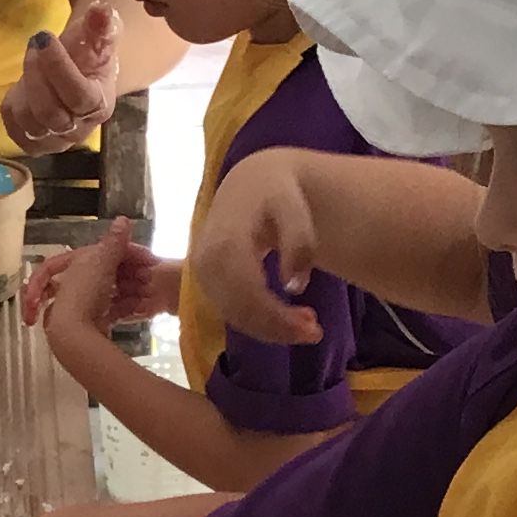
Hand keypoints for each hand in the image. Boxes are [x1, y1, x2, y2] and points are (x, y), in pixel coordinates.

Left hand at [2, 2, 120, 154]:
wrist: (81, 75)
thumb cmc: (90, 55)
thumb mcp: (98, 36)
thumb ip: (101, 24)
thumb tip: (101, 10)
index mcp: (100, 105)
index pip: (79, 96)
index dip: (58, 67)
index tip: (42, 37)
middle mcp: (79, 130)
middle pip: (50, 113)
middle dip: (36, 73)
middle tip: (36, 43)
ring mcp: (55, 141)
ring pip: (28, 120)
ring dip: (25, 84)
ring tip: (33, 60)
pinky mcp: (32, 143)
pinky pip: (12, 123)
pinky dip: (13, 101)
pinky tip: (26, 85)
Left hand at [22, 219, 173, 332]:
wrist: (75, 334)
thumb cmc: (84, 292)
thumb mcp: (101, 261)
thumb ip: (114, 242)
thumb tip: (123, 219)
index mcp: (75, 262)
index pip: (102, 250)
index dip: (126, 251)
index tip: (147, 257)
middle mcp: (75, 281)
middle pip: (107, 270)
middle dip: (131, 270)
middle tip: (151, 273)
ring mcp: (82, 302)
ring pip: (111, 289)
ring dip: (131, 287)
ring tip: (149, 288)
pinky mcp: (91, 321)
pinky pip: (111, 308)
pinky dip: (125, 305)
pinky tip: (139, 304)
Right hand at [193, 151, 326, 345]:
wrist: (248, 184)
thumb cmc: (275, 194)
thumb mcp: (294, 207)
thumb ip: (299, 241)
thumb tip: (294, 286)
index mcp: (225, 242)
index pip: (248, 293)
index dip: (278, 317)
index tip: (314, 329)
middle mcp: (205, 261)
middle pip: (239, 310)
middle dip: (277, 328)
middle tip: (315, 332)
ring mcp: (201, 273)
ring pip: (234, 316)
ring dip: (269, 329)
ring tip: (306, 326)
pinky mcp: (204, 282)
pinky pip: (231, 311)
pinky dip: (259, 323)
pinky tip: (285, 319)